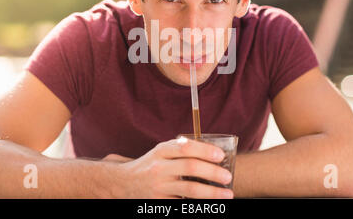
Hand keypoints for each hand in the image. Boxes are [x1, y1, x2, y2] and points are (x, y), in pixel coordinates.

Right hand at [108, 138, 233, 198]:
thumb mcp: (162, 151)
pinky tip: (210, 205)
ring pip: (189, 190)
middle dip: (212, 172)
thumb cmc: (151, 164)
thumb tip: (214, 151)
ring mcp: (158, 187)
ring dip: (212, 193)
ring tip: (227, 195)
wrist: (124, 183)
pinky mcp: (159, 203)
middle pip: (190, 168)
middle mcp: (159, 167)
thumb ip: (181, 149)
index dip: (205, 150)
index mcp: (162, 150)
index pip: (185, 147)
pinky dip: (198, 205)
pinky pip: (183, 204)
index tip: (221, 155)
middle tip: (228, 177)